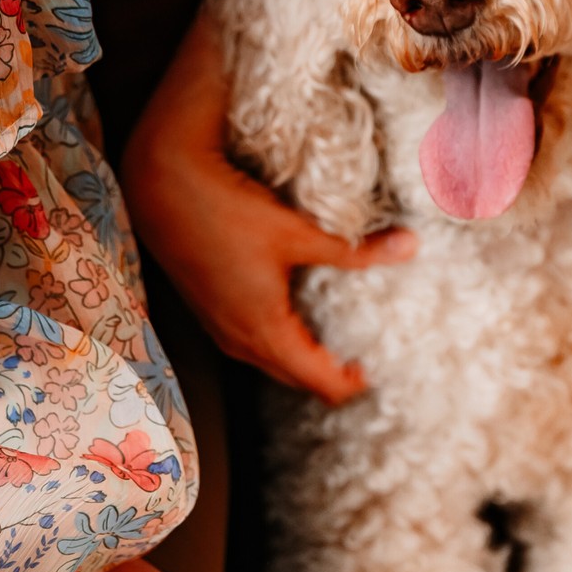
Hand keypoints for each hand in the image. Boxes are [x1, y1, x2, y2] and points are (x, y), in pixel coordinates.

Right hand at [119, 12, 415, 403]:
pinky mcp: (211, 311)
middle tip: (370, 348)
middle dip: (334, 372)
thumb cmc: (228, 210)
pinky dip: (282, 338)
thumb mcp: (298, 232)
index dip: (356, 381)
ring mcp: (221, 329)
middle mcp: (240, 342)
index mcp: (265, 333)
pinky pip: (254, 342)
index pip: (321, 384)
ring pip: (273, 361)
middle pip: (298, 378)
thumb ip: (355, 251)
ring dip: (307, 355)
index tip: (383, 360)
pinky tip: (299, 309)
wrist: (161, 186)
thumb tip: (411, 246)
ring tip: (341, 333)